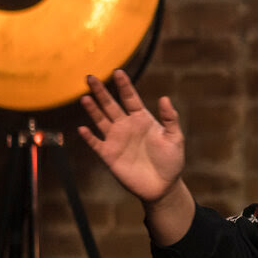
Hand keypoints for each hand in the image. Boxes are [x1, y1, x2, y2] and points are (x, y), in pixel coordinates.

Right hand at [78, 70, 184, 204]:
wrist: (163, 186)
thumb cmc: (171, 161)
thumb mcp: (175, 138)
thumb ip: (170, 119)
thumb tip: (165, 98)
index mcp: (142, 119)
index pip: (130, 98)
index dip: (124, 85)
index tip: (118, 72)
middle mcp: (127, 126)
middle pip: (110, 105)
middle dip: (101, 91)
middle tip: (90, 77)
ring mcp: (117, 140)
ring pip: (100, 120)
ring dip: (92, 109)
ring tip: (85, 97)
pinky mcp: (109, 155)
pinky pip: (96, 143)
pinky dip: (89, 136)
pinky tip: (82, 128)